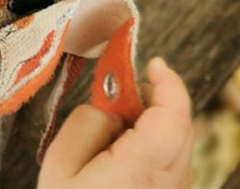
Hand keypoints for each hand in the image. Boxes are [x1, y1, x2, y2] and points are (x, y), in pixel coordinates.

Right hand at [39, 57, 192, 188]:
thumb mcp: (60, 166)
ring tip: (109, 135)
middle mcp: (170, 181)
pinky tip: (117, 160)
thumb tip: (108, 106)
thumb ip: (87, 123)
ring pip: (177, 145)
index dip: (167, 82)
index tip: (151, 63)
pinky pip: (169, 166)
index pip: (174, 112)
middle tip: (115, 94)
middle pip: (179, 125)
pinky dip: (151, 149)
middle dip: (153, 101)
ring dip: (152, 127)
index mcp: (144, 166)